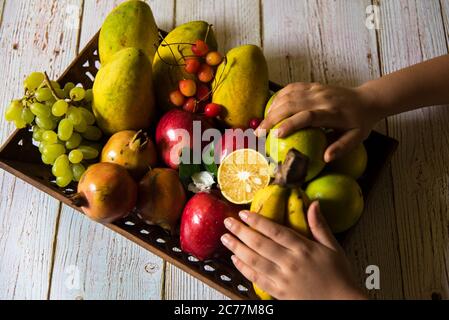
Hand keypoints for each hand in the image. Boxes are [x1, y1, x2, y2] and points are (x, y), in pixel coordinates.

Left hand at [221, 202, 366, 299]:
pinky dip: (244, 268)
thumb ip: (320, 225)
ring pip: (255, 261)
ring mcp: (283, 279)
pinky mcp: (279, 292)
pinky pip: (257, 279)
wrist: (342, 304)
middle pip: (260, 244)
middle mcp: (291, 263)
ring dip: (237, 248)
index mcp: (304, 249)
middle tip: (227, 222)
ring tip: (225, 238)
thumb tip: (314, 203)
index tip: (243, 213)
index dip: (257, 221)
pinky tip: (235, 259)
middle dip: (241, 232)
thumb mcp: (333, 247)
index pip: (276, 231)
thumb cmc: (339, 275)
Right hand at [256, 82, 379, 161]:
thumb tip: (325, 159)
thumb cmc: (360, 123)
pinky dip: (278, 98)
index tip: (276, 135)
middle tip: (259, 133)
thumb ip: (341, 148)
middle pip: (292, 104)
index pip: (308, 116)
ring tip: (261, 124)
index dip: (290, 124)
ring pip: (288, 95)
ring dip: (272, 109)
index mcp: (333, 112)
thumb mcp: (357, 138)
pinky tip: (270, 109)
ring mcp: (316, 89)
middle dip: (272, 118)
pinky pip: (291, 88)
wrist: (366, 99)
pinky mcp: (312, 85)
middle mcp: (322, 98)